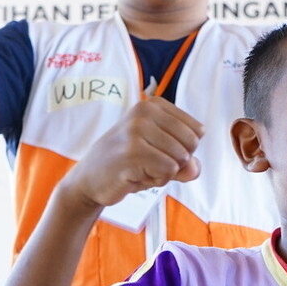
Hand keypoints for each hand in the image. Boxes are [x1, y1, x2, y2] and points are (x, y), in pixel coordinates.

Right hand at [61, 97, 202, 208]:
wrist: (89, 179)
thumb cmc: (129, 165)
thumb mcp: (162, 157)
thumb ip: (186, 161)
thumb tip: (195, 169)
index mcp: (153, 105)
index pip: (197, 130)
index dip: (183, 150)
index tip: (156, 151)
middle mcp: (145, 111)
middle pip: (191, 144)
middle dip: (175, 162)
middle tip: (147, 163)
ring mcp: (136, 130)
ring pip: (180, 159)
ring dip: (164, 173)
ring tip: (139, 169)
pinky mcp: (132, 152)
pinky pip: (168, 171)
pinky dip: (156, 180)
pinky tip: (135, 176)